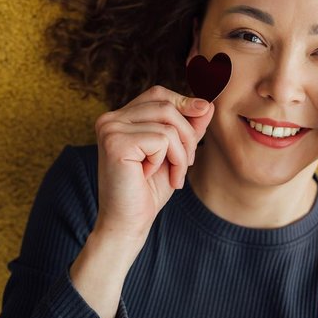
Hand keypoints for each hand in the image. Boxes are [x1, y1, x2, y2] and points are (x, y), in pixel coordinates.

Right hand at [94, 85, 214, 245]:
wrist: (129, 223)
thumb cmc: (149, 190)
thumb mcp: (175, 153)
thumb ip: (188, 128)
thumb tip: (207, 104)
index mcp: (120, 118)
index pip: (158, 94)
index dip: (183, 101)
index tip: (204, 111)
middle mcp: (110, 119)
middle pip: (166, 106)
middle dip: (188, 135)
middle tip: (187, 163)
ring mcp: (110, 128)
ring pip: (168, 124)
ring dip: (180, 153)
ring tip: (173, 174)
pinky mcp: (115, 142)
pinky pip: (162, 139)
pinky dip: (169, 160)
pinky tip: (153, 176)